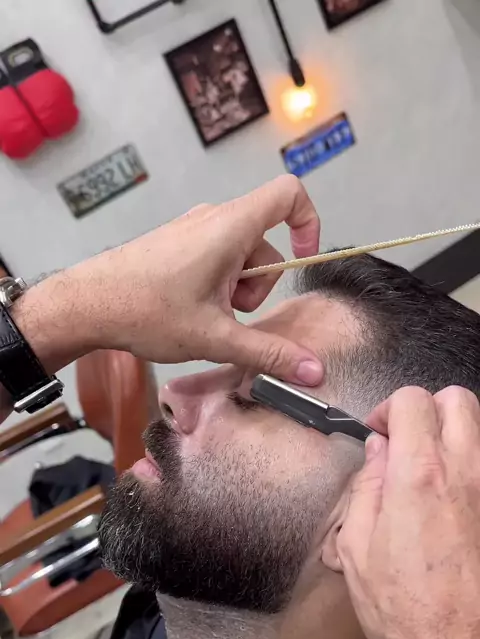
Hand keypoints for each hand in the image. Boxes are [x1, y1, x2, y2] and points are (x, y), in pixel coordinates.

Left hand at [69, 175, 322, 384]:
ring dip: (235, 289)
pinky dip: (215, 284)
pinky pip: (215, 256)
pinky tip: (189, 310)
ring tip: (204, 317)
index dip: (308, 222)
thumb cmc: (148, 312)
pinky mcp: (176, 242)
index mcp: (231, 227)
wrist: (87, 305)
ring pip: (239, 255)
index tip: (303, 260)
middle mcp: (213, 218)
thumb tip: (314, 372)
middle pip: (264, 242)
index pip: (288, 194)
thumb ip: (269, 353)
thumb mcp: (216, 338)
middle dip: (258, 285)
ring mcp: (192, 228)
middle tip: (229, 316)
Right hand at [338, 385, 479, 638]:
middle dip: (427, 410)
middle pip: (458, 401)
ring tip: (428, 472)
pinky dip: (469, 469)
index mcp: (419, 478)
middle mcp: (466, 475)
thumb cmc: (405, 615)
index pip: (413, 401)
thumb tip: (377, 453)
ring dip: (452, 436)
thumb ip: (366, 489)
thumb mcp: (358, 551)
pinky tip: (451, 502)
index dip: (389, 410)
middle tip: (406, 442)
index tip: (378, 435)